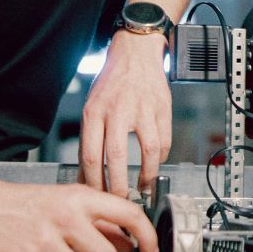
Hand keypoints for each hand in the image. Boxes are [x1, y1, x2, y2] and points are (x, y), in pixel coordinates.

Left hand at [80, 30, 172, 196]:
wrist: (135, 52)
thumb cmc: (111, 81)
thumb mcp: (91, 106)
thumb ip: (90, 138)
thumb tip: (88, 174)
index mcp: (94, 112)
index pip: (90, 155)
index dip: (94, 181)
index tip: (97, 196)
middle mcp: (117, 110)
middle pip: (116, 157)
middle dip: (118, 185)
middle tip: (120, 199)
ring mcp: (142, 109)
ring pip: (147, 151)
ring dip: (146, 175)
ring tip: (142, 187)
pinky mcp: (162, 108)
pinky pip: (164, 140)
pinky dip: (161, 158)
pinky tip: (155, 165)